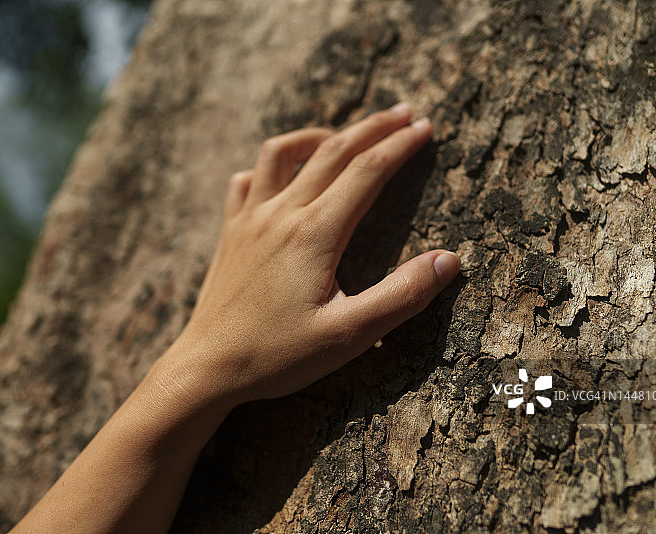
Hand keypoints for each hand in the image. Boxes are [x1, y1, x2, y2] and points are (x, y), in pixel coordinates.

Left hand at [171, 104, 460, 403]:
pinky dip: (267, 166)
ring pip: (282, 153)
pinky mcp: (229, 233)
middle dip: (373, 127)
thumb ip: (401, 296)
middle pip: (333, 151)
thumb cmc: (277, 356)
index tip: (426, 128)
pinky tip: (280, 177)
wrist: (207, 368)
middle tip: (405, 113)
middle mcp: (281, 214)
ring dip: (318, 135)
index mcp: (315, 234)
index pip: (368, 171)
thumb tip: (448, 261)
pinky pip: (245, 181)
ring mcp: (249, 220)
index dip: (401, 146)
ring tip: (344, 136)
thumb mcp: (349, 335)